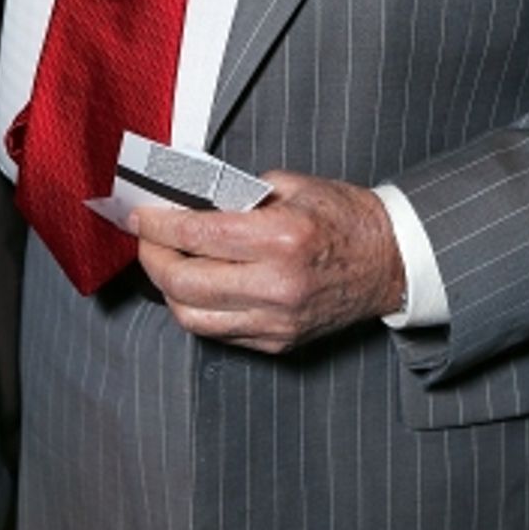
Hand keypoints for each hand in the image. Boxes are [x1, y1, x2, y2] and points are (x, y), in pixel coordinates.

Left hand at [132, 169, 406, 354]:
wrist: (390, 261)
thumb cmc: (342, 216)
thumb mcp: (290, 186)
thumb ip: (235, 193)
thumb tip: (183, 197)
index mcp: (280, 238)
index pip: (196, 233)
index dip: (156, 223)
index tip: (137, 214)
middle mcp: (276, 286)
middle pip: (183, 283)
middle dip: (151, 257)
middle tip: (145, 237)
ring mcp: (276, 322)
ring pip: (192, 317)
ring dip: (168, 289)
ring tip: (165, 261)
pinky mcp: (278, 343)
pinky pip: (218, 333)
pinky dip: (195, 309)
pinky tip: (194, 284)